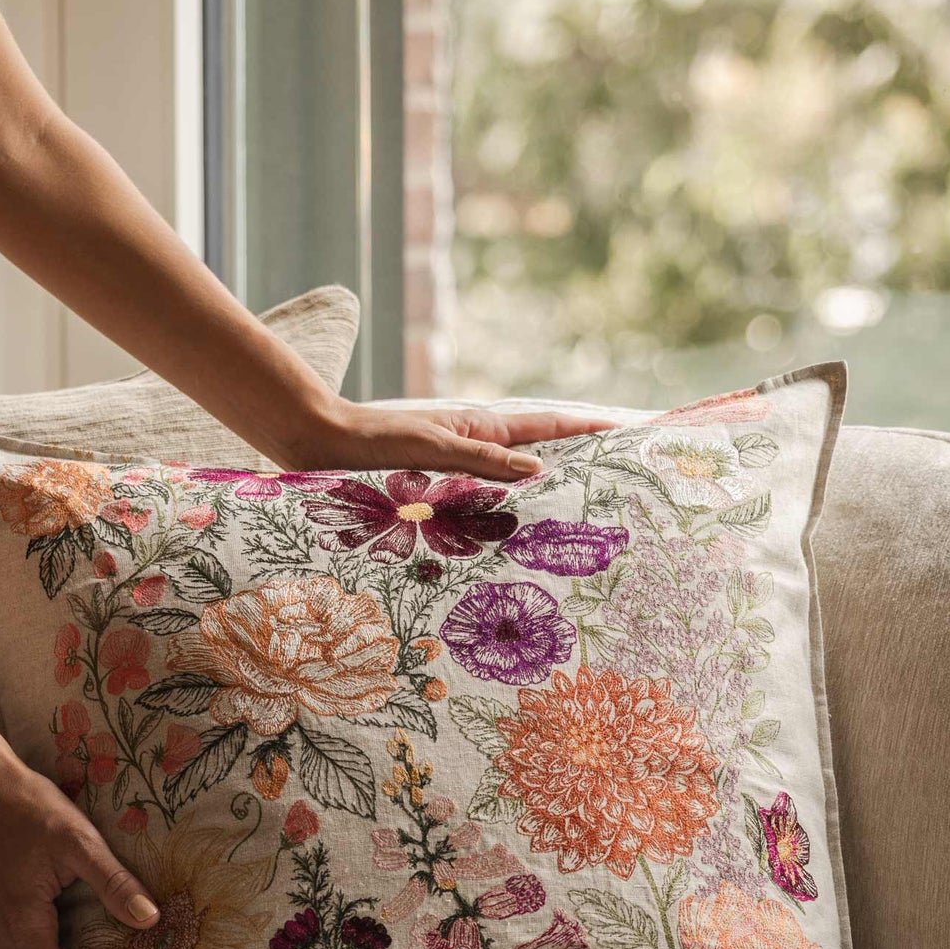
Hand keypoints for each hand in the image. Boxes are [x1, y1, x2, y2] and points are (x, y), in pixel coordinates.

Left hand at [277, 400, 614, 479]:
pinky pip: (491, 491)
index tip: (630, 430)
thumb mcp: (432, 450)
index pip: (550, 426)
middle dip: (582, 456)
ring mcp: (460, 461)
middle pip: (541, 449)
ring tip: (585, 502)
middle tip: (623, 474)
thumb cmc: (371, 445)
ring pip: (517, 473)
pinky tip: (519, 522)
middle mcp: (476, 443)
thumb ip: (483, 461)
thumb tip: (539, 472)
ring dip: (550, 482)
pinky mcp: (440, 480)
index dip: (591, 427)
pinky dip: (513, 502)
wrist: (319, 441)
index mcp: (481, 429)